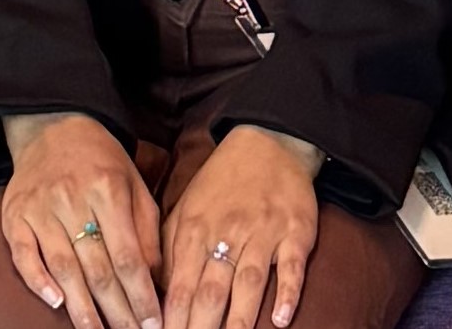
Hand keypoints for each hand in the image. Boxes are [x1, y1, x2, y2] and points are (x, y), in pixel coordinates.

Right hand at [0, 111, 160, 328]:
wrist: (53, 127)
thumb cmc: (101, 161)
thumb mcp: (134, 184)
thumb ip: (146, 229)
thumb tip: (154, 277)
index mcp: (109, 190)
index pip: (128, 256)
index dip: (142, 295)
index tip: (154, 322)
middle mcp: (74, 200)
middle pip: (98, 269)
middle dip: (117, 311)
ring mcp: (41, 208)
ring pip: (64, 267)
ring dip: (82, 308)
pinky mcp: (15, 215)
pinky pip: (24, 255)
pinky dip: (38, 281)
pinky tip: (55, 302)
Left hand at [161, 127, 320, 328]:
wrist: (269, 141)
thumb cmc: (222, 182)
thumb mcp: (186, 207)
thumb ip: (169, 248)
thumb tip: (155, 291)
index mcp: (195, 230)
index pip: (179, 287)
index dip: (171, 320)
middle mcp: (227, 233)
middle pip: (210, 291)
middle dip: (199, 328)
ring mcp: (263, 233)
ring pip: (248, 282)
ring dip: (238, 320)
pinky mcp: (295, 231)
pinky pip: (291, 266)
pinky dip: (287, 292)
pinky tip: (280, 318)